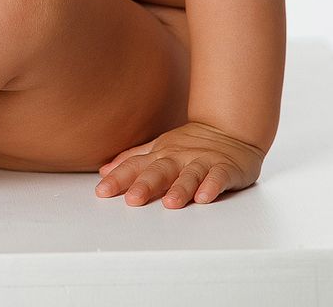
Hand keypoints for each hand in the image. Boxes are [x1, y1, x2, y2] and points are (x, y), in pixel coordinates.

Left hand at [95, 121, 265, 207]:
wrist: (230, 130)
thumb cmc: (190, 144)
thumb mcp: (158, 148)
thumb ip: (133, 160)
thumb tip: (104, 171)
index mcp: (160, 155)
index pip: (136, 166)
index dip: (119, 178)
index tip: (102, 191)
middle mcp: (179, 157)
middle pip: (160, 171)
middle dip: (146, 185)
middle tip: (133, 200)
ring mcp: (202, 161)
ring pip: (189, 175)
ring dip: (180, 188)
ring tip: (170, 204)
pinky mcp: (224, 167)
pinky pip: (218, 177)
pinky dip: (211, 186)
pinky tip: (204, 197)